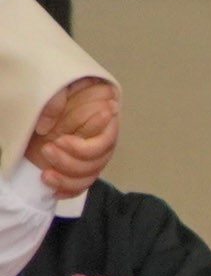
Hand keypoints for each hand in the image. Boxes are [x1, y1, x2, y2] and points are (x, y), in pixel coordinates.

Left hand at [24, 77, 117, 199]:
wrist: (39, 99)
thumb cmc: (50, 88)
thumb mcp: (53, 85)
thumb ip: (54, 100)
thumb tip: (51, 125)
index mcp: (103, 118)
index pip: (106, 142)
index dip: (85, 147)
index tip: (61, 140)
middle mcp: (101, 140)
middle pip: (98, 163)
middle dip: (71, 162)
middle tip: (47, 150)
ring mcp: (90, 155)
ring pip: (89, 176)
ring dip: (67, 178)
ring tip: (46, 174)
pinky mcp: (77, 165)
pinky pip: (80, 185)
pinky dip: (67, 190)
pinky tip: (52, 189)